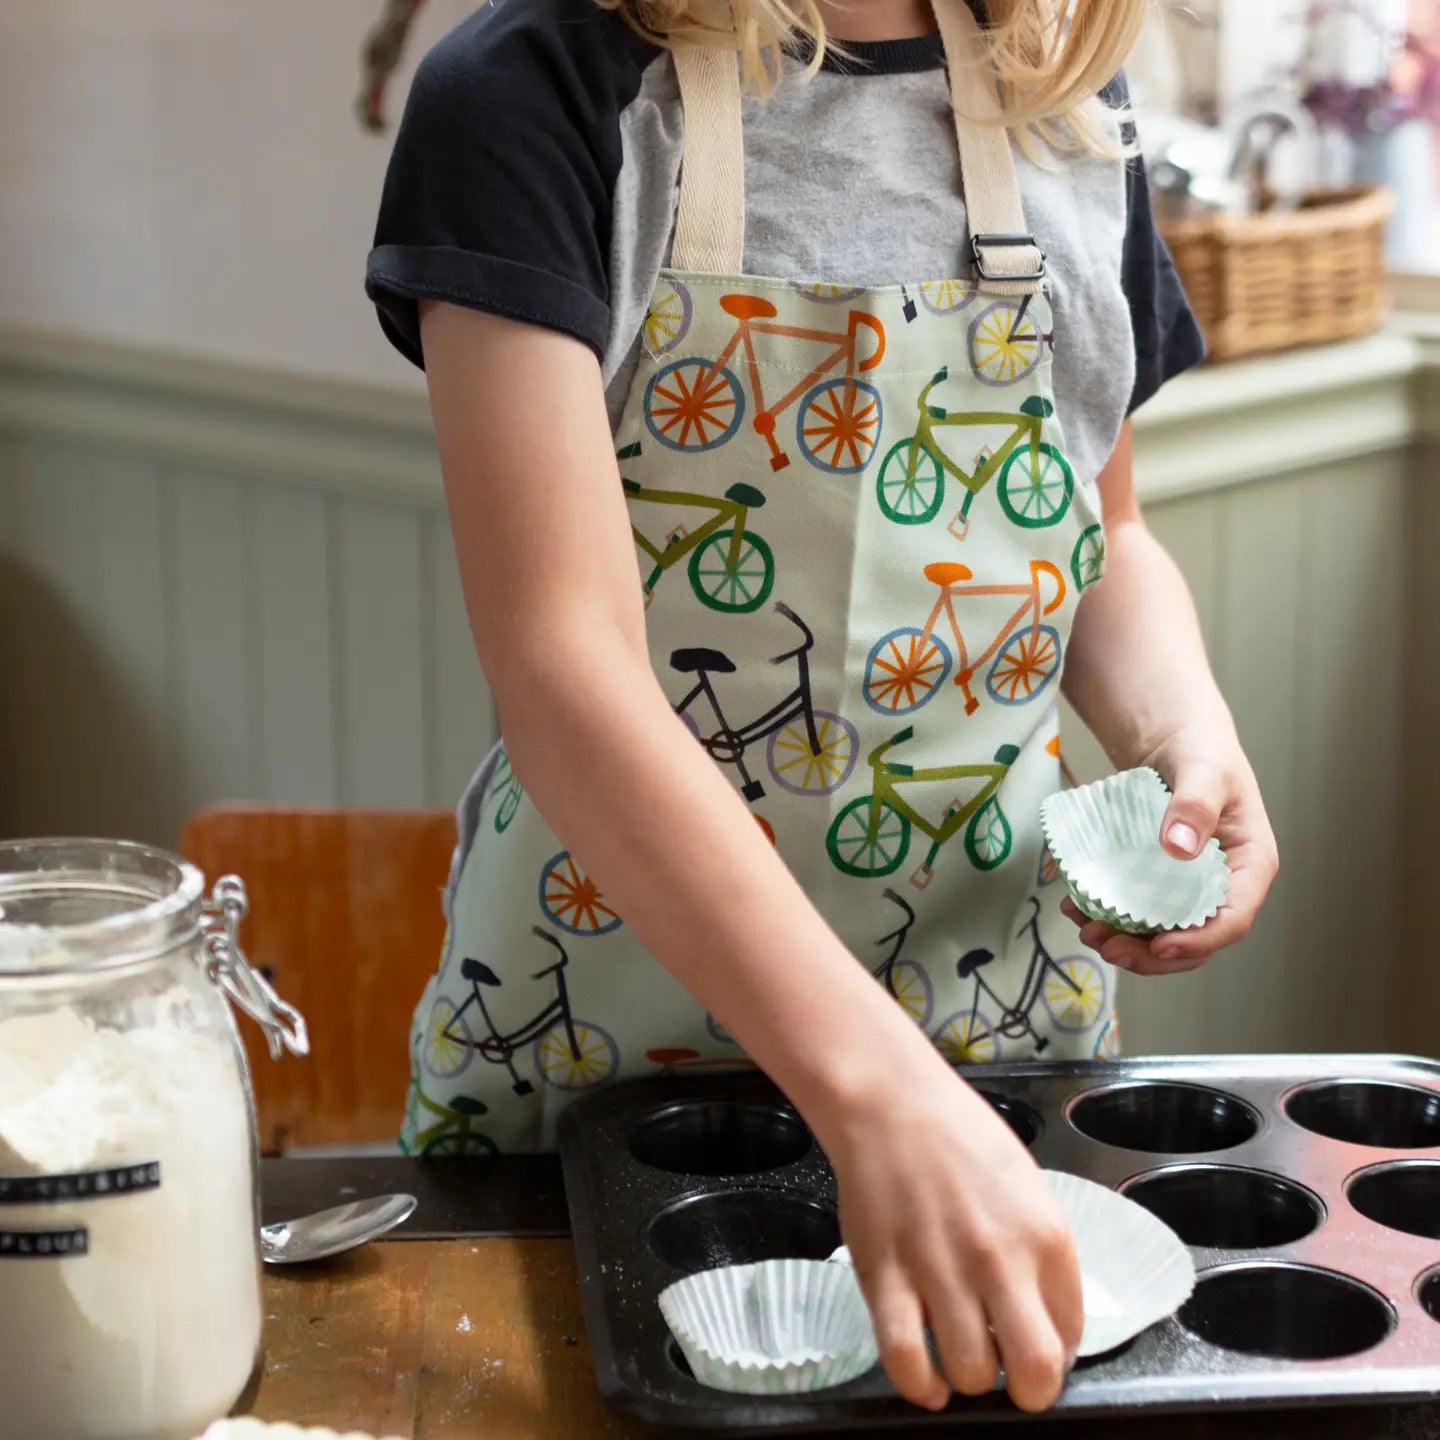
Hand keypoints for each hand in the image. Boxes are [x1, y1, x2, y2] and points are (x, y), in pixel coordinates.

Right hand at [822, 1064, 1082, 1412]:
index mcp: (1044, 1237)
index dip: (1055, 1351)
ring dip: (970, 1378)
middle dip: (1029, 1390)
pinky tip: (926, 1382)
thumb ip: (1041, 1254)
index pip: (1072, 1334)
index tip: (1034, 1342)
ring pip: (970, 1374)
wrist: (890, 1103)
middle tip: (1010, 1374)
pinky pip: (905, 1360)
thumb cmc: (960, 1137)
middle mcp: (999, 1261)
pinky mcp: (884, 1278)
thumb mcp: (1027, 1187)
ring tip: (960, 1354)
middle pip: (1035, 1372)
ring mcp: (938, 1272)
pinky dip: (920, 1387)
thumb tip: (1043, 1319)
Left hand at [1061, 725, 1277, 975]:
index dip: (1199, 940)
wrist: (1175, 738)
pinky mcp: (1160, 883)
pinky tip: (1077, 907)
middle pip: (1195, 938)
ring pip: (1163, 932)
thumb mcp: (1204, 770)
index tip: (1160, 945)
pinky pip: (1138, 912)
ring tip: (1086, 930)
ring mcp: (1190, 887)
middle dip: (1150, 953)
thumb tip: (1179, 849)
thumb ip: (1195, 805)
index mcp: (1250, 864)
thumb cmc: (1201, 749)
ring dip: (1124, 941)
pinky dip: (1108, 917)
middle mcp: (1224, 884)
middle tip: (1106, 946)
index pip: (1233, 918)